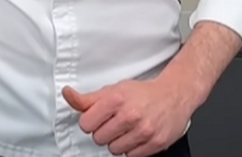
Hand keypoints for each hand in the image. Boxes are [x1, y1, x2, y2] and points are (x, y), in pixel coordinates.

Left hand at [62, 78, 191, 156]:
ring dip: (117, 142)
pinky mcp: (155, 143)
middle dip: (103, 132)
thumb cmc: (142, 93)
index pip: (86, 124)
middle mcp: (130, 115)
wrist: (173, 96)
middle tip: (114, 123)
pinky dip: (131, 148)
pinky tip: (135, 136)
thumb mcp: (113, 90)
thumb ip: (88, 98)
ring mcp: (144, 130)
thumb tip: (67, 94)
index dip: (89, 122)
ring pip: (113, 149)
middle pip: (98, 138)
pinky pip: (130, 156)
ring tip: (125, 130)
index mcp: (116, 99)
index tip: (96, 119)